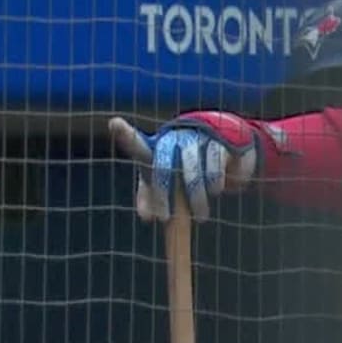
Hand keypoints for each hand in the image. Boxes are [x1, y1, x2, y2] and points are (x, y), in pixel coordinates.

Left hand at [108, 115, 258, 223]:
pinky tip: (215, 190)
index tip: (114, 124)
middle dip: (161, 193)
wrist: (227, 157)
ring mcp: (196, 138)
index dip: (126, 134)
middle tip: (164, 218)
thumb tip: (146, 217)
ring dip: (195, 195)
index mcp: (156, 149)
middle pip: (162, 162)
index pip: (138, 144)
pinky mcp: (219, 142)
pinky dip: (213, 180)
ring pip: (190, 164)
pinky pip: (213, 162)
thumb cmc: (188, 172)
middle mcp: (174, 140)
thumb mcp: (169, 187)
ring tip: (200, 217)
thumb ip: (153, 199)